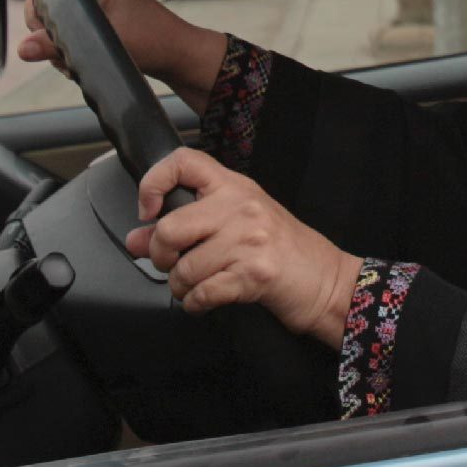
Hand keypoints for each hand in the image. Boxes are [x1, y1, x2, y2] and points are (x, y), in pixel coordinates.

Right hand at [19, 0, 228, 108]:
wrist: (178, 56)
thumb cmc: (151, 43)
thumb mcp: (100, 44)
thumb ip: (57, 46)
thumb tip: (22, 49)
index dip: (36, 12)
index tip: (46, 37)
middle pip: (45, 1)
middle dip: (48, 31)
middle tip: (63, 52)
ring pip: (56, 17)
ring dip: (59, 42)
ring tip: (76, 60)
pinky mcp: (100, 12)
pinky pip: (69, 25)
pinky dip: (70, 44)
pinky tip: (81, 60)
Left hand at [128, 147, 359, 347]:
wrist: (328, 281)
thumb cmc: (285, 252)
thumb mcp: (237, 227)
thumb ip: (187, 227)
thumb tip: (137, 238)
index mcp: (235, 186)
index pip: (183, 162)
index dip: (154, 182)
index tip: (149, 208)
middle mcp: (242, 207)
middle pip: (171, 227)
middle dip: (161, 256)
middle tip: (171, 263)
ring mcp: (250, 240)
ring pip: (184, 268)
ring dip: (180, 287)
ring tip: (194, 287)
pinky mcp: (255, 274)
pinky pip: (202, 293)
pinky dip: (195, 304)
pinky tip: (205, 301)